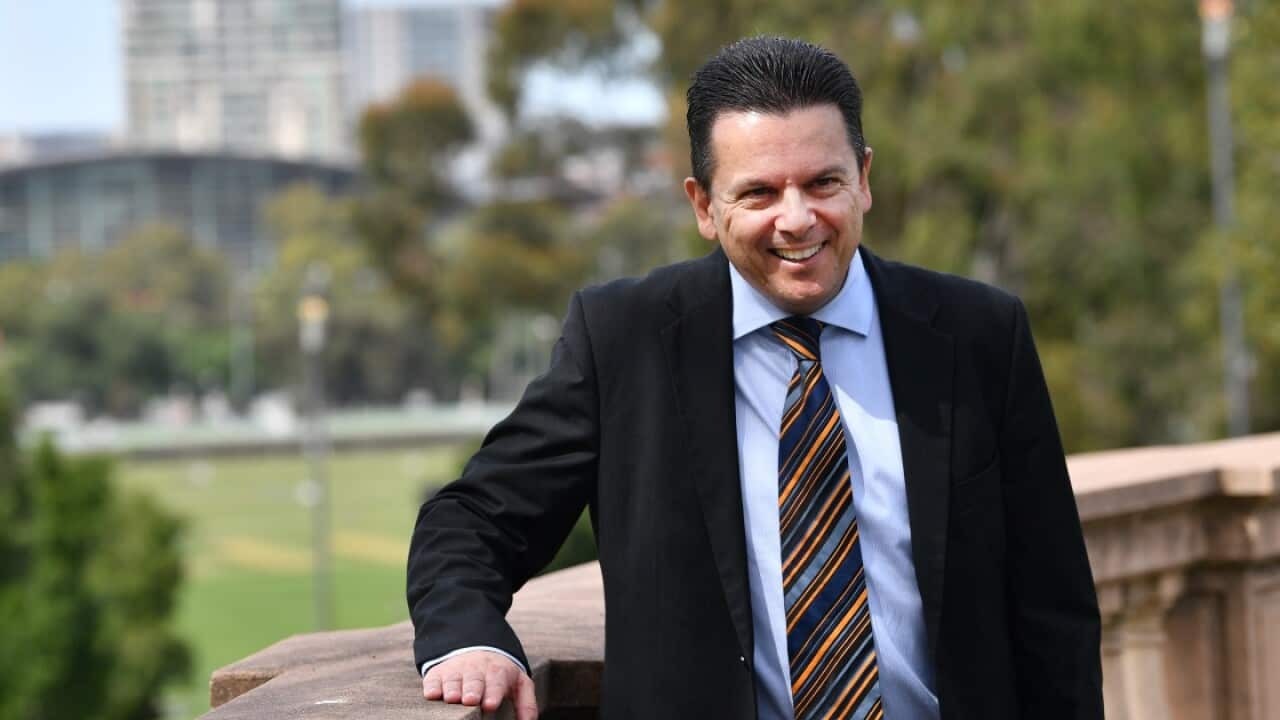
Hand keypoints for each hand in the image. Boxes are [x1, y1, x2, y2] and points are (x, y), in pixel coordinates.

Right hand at [422, 650, 537, 719]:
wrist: (477, 649)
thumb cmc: (500, 676)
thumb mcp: (519, 685)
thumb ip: (526, 704)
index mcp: (497, 673)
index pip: (496, 682)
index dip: (492, 693)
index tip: (490, 704)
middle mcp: (476, 670)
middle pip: (473, 680)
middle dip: (472, 690)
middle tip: (470, 700)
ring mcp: (456, 670)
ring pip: (453, 680)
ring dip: (452, 689)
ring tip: (452, 698)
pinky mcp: (438, 673)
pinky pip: (433, 679)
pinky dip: (432, 686)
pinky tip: (432, 694)